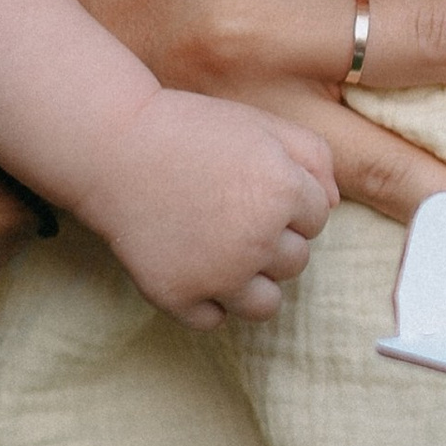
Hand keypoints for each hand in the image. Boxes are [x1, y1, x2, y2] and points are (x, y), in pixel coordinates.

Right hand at [82, 88, 335, 329]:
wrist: (112, 146)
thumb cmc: (191, 130)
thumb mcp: (262, 124)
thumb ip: (314, 157)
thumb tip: (333, 206)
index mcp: (283, 193)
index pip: (318, 219)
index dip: (287, 201)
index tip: (249, 185)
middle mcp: (257, 239)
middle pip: (295, 262)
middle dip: (272, 240)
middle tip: (229, 212)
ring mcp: (217, 274)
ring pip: (265, 305)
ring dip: (251, 282)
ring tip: (220, 250)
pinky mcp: (178, 296)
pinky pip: (215, 320)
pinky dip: (206, 301)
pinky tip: (191, 266)